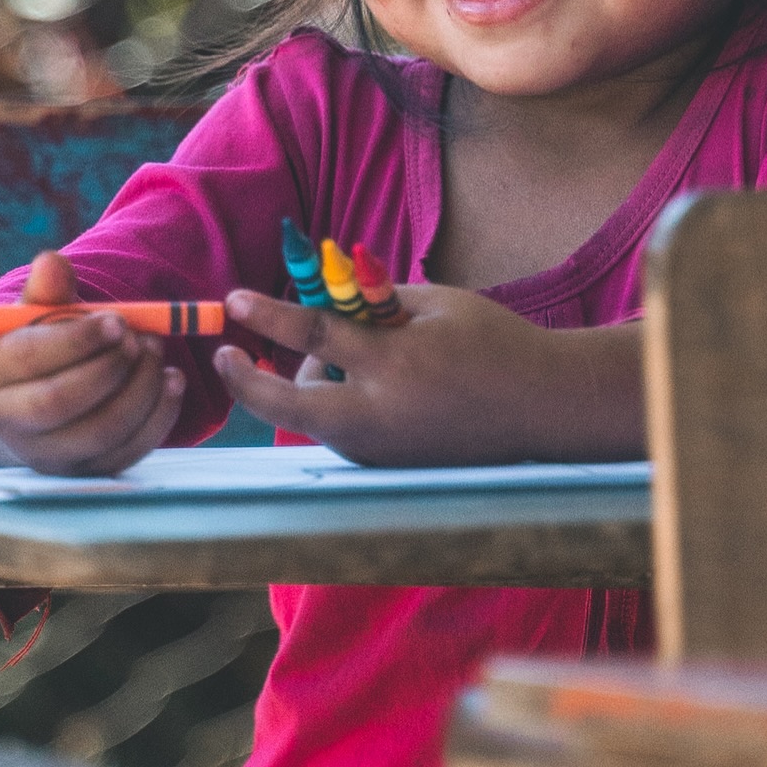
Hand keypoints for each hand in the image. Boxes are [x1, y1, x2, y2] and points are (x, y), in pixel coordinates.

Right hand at [0, 251, 185, 473]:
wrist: (28, 400)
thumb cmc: (37, 345)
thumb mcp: (35, 315)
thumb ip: (47, 290)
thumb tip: (52, 263)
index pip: (31, 359)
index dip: (79, 339)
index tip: (118, 320)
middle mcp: (12, 422)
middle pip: (60, 402)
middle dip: (110, 367)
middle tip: (141, 338)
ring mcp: (49, 455)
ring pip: (100, 431)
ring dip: (141, 389)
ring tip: (157, 352)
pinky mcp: (85, 472)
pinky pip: (127, 453)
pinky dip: (158, 417)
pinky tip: (171, 382)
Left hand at [214, 284, 645, 465]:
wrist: (542, 409)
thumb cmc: (494, 344)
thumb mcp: (438, 305)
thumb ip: (375, 305)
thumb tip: (319, 303)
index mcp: (396, 364)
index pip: (316, 336)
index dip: (269, 316)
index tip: (233, 300)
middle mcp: (382, 415)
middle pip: (290, 403)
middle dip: (248, 381)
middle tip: (225, 355)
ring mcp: (382, 450)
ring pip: (317, 415)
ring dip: (310, 384)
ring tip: (344, 356)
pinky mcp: (387, 466)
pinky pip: (342, 430)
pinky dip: (339, 403)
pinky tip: (367, 384)